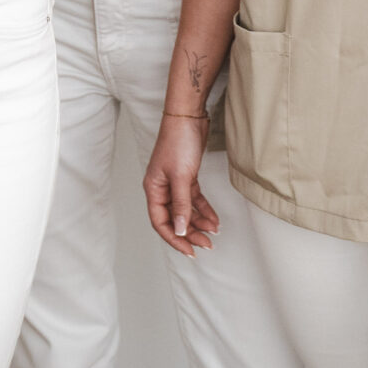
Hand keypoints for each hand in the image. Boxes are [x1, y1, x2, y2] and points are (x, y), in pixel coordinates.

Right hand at [142, 112, 218, 255]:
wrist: (188, 117)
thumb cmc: (178, 141)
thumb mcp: (181, 176)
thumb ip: (181, 205)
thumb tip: (179, 229)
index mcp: (153, 189)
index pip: (160, 222)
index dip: (174, 238)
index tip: (190, 250)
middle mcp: (161, 188)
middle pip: (173, 219)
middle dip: (190, 233)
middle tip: (206, 245)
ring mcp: (174, 183)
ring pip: (185, 211)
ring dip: (199, 223)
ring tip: (213, 233)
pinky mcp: (187, 177)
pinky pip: (194, 200)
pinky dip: (204, 210)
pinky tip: (214, 219)